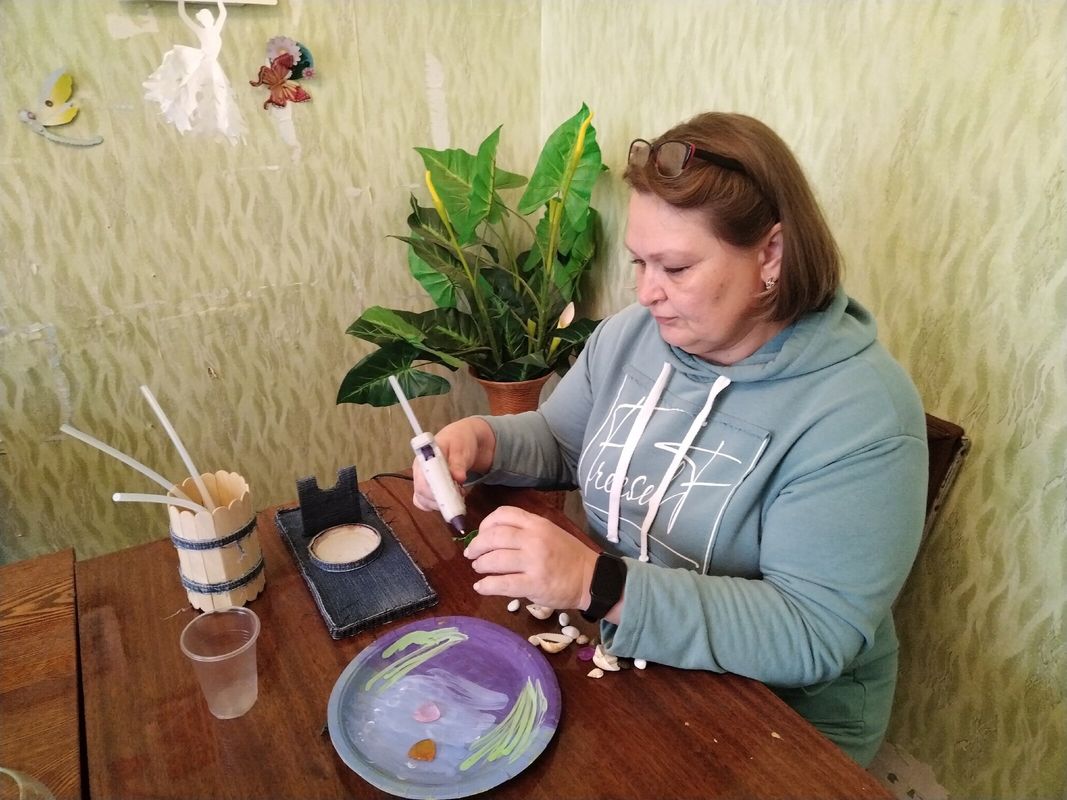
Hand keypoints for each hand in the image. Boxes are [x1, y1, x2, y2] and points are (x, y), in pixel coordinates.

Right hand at [412, 417, 495, 511]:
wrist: (462, 439)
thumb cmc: (460, 441)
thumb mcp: (462, 448)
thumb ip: (459, 463)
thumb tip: (458, 478)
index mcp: (424, 457)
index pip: (422, 479)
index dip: (434, 491)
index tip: (450, 496)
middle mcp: (419, 470)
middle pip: (421, 493)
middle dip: (441, 500)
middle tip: (459, 496)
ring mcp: (422, 480)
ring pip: (424, 501)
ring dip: (441, 504)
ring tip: (458, 495)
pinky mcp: (427, 488)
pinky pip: (426, 503)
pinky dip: (438, 506)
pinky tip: (451, 500)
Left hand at [464, 505, 597, 610]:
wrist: (592, 578)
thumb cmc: (569, 556)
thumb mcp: (550, 532)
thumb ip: (526, 531)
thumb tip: (493, 537)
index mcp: (537, 524)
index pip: (504, 514)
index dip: (485, 524)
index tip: (480, 535)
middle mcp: (534, 539)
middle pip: (494, 536)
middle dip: (477, 546)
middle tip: (471, 554)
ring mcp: (534, 562)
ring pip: (495, 560)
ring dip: (481, 565)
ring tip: (478, 569)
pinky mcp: (534, 584)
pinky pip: (502, 584)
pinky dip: (486, 585)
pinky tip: (481, 587)